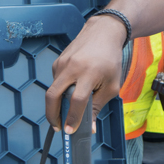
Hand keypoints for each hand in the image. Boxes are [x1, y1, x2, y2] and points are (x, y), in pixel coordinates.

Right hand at [47, 15, 127, 133]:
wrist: (103, 32)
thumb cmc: (110, 60)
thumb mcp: (111, 86)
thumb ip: (98, 106)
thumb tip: (89, 127)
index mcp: (88, 73)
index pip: (76, 101)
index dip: (72, 118)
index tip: (69, 131)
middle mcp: (71, 67)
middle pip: (52, 96)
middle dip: (52, 115)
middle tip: (57, 127)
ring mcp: (61, 63)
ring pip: (52, 90)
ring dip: (57, 103)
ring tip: (67, 110)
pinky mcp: (57, 61)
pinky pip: (56, 81)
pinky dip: (60, 91)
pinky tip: (71, 90)